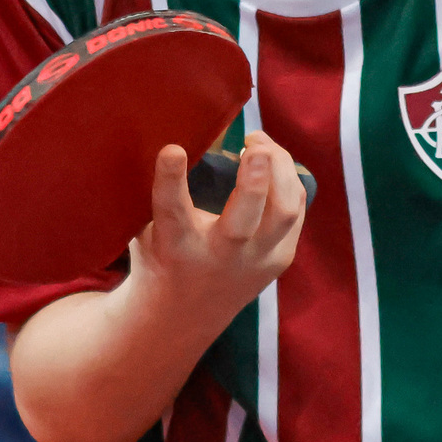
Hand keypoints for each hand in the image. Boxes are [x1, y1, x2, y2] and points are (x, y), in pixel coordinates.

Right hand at [131, 131, 307, 312]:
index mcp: (176, 246)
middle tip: (253, 144)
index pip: (172, 211)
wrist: (182, 316)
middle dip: (254, 181)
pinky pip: (295, 211)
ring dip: (280, 169)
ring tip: (258, 143)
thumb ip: (160, 189)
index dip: (171, 179)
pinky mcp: (280, 259)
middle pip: (243, 222)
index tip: (173, 149)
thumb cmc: (161, 253)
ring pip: (284, 213)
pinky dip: (288, 180)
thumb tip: (177, 125)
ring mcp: (255, 261)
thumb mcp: (146, 226)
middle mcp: (218, 257)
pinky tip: (272, 162)